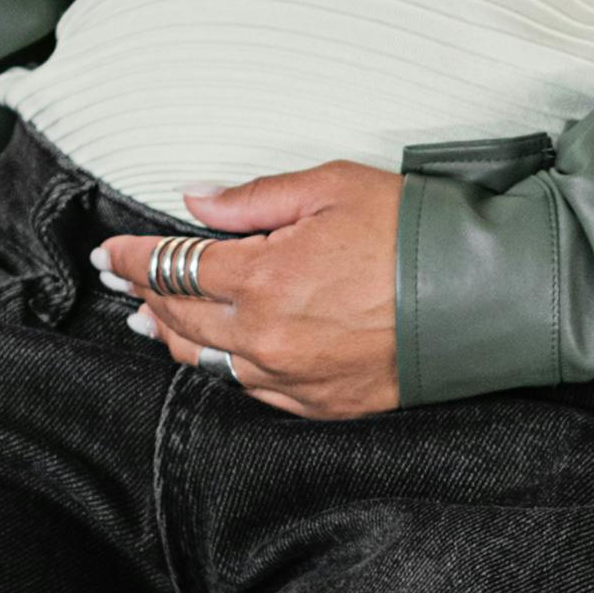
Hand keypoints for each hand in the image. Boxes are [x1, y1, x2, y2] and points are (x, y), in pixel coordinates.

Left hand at [100, 165, 405, 418]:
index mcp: (262, 279)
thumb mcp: (330, 188)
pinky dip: (226, 367)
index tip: (111, 252)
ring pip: (208, 361)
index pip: (172, 267)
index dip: (133, 257)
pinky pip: (252, 390)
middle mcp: (266, 338)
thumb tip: (195, 200)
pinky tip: (216, 355)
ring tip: (153, 321)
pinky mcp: (321, 404)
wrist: (482, 296)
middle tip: (124, 282)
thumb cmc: (412, 232)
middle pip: (180, 318)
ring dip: (175, 337)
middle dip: (146, 295)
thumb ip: (253, 199)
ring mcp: (292, 378)